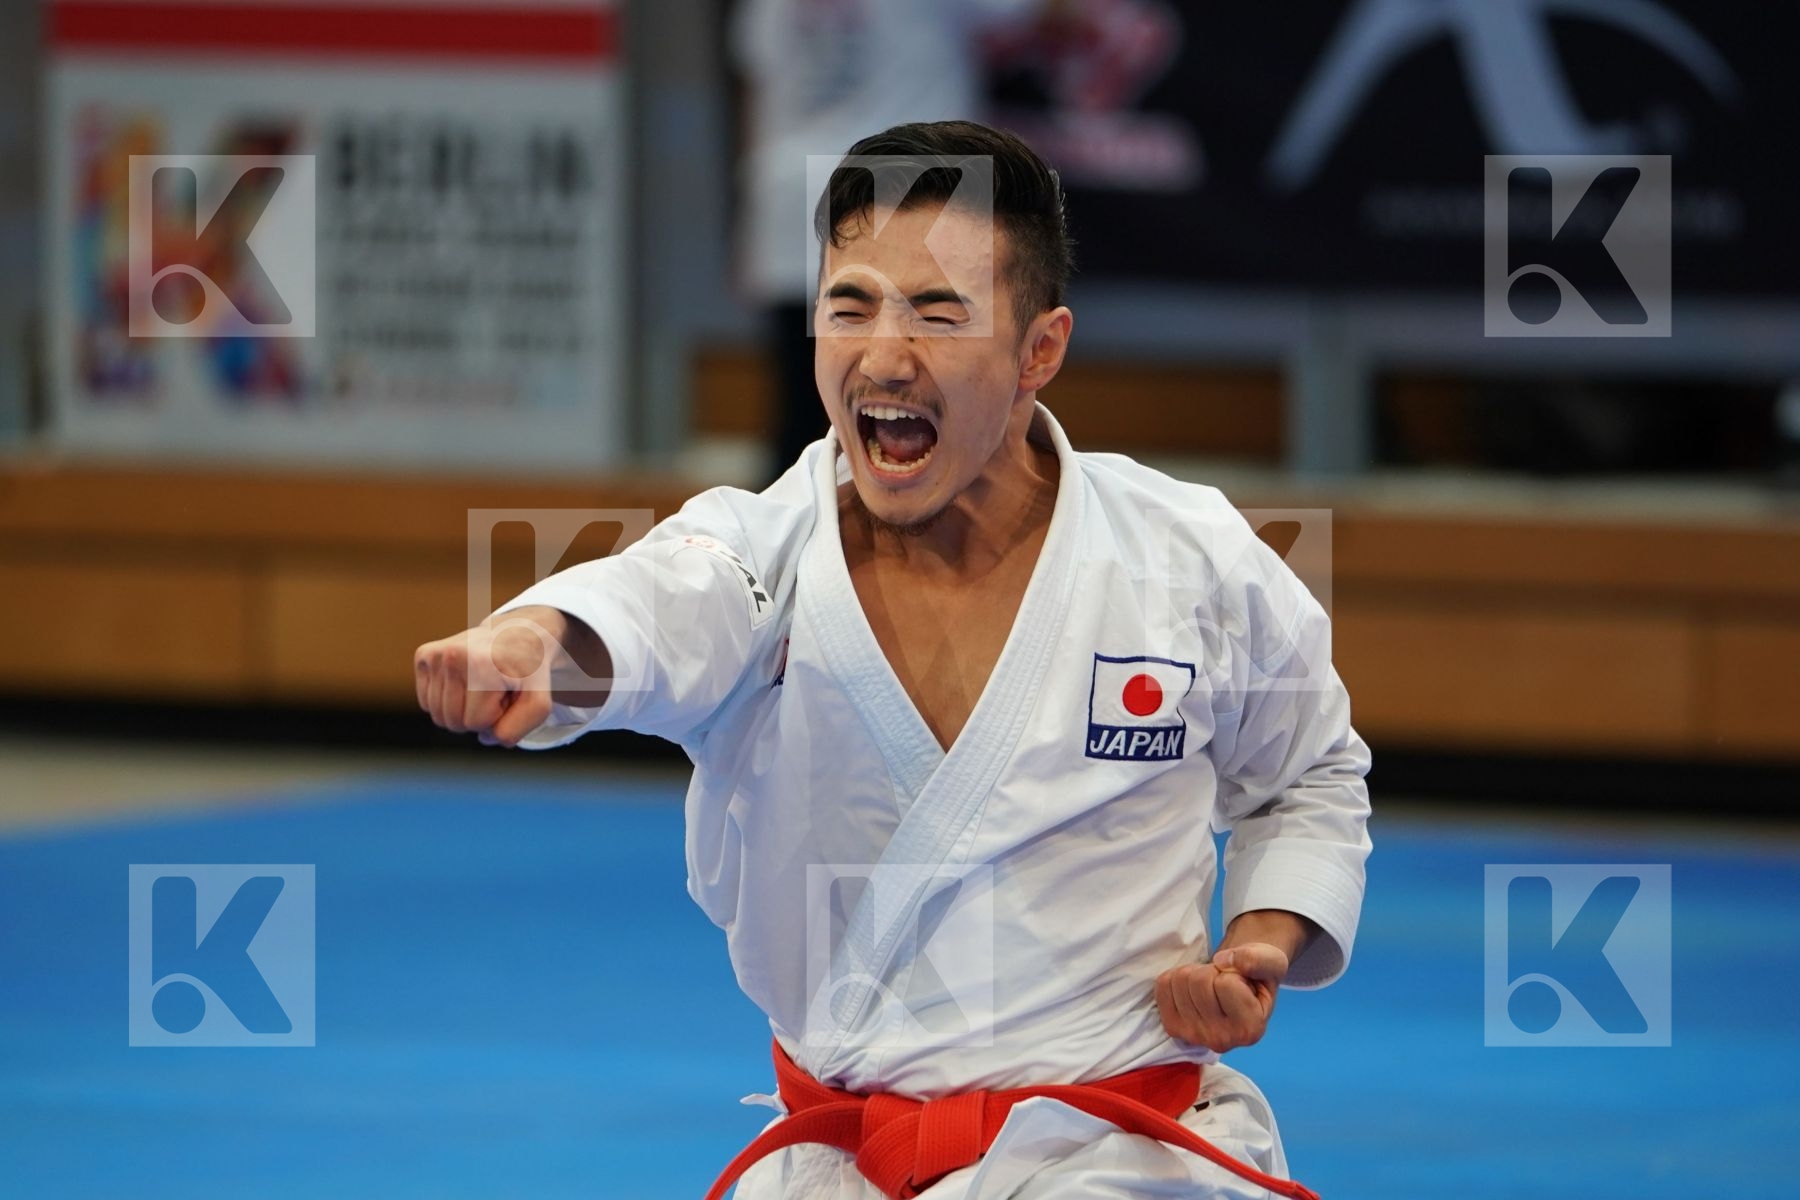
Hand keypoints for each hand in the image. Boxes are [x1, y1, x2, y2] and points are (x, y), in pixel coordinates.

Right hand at [413, 612, 562, 746]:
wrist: (519, 635)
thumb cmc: (529, 674)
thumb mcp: (538, 705)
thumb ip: (516, 730)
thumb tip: (482, 738)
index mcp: (481, 666)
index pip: (474, 724)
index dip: (495, 716)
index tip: (508, 692)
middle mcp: (452, 656)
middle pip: (452, 722)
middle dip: (477, 715)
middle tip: (495, 689)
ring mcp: (434, 654)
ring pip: (438, 716)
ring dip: (462, 709)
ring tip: (481, 684)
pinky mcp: (423, 655)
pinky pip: (426, 703)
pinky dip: (446, 700)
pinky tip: (465, 680)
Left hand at [1154, 942, 1288, 1052]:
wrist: (1241, 988)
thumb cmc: (1258, 976)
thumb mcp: (1272, 962)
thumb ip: (1257, 960)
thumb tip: (1223, 960)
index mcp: (1250, 1030)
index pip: (1226, 983)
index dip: (1233, 972)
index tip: (1241, 982)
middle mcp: (1221, 1041)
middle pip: (1199, 981)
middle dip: (1211, 970)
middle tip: (1223, 981)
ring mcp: (1193, 1036)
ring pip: (1180, 980)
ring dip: (1195, 972)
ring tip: (1210, 985)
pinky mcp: (1173, 1027)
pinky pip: (1163, 985)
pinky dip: (1176, 977)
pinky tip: (1192, 989)